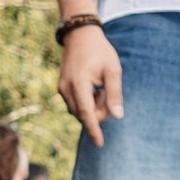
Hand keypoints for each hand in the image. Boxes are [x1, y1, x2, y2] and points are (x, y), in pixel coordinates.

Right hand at [58, 23, 122, 146]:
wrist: (80, 35)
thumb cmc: (100, 51)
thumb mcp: (113, 70)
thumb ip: (114, 94)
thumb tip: (117, 116)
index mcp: (79, 83)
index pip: (87, 114)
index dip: (94, 130)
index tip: (100, 144)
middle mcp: (66, 88)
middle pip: (82, 115)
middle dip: (97, 114)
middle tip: (107, 97)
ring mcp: (61, 88)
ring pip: (77, 111)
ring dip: (91, 108)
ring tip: (100, 91)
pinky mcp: (61, 87)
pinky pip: (73, 104)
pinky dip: (85, 103)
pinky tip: (93, 90)